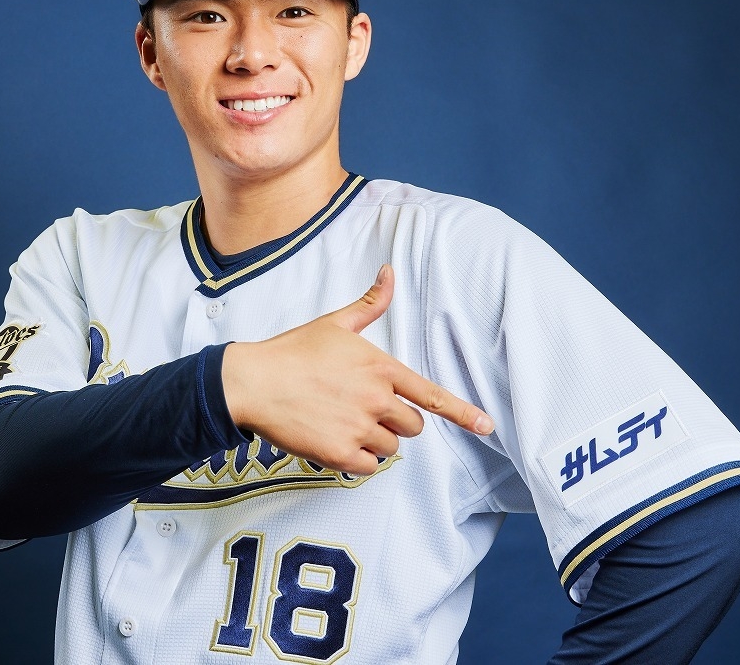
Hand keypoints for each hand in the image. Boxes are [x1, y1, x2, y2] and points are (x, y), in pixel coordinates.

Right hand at [221, 264, 493, 474]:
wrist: (253, 382)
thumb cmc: (293, 351)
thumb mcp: (335, 323)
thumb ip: (371, 303)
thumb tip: (390, 271)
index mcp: (381, 368)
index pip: (431, 395)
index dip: (463, 412)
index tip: (486, 425)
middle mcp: (376, 399)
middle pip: (412, 427)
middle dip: (395, 422)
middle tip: (363, 410)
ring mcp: (359, 428)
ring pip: (390, 449)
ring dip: (374, 441)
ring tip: (341, 421)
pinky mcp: (339, 453)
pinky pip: (367, 467)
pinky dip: (355, 460)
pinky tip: (334, 440)